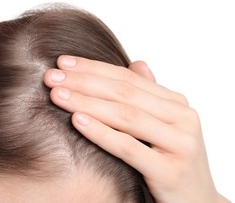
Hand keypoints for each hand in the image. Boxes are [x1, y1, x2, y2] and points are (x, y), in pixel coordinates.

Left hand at [44, 56, 228, 202]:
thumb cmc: (172, 161)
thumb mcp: (163, 125)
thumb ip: (149, 96)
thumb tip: (137, 63)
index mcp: (177, 104)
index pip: (128, 78)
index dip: (94, 68)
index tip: (63, 62)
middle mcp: (183, 118)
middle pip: (124, 93)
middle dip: (84, 82)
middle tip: (51, 76)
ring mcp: (180, 144)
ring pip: (125, 116)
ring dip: (86, 102)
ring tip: (57, 95)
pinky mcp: (171, 171)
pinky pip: (128, 147)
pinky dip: (101, 132)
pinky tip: (77, 120)